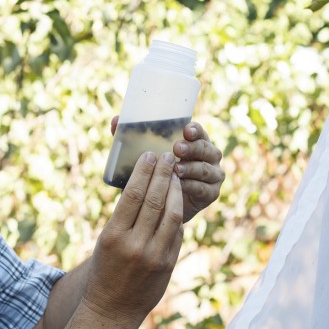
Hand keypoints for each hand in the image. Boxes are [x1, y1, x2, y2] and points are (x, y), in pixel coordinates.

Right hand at [82, 151, 182, 328]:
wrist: (112, 309)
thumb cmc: (105, 269)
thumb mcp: (106, 240)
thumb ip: (125, 217)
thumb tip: (145, 186)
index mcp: (114, 235)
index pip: (132, 195)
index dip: (144, 171)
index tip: (149, 155)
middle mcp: (135, 245)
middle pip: (154, 200)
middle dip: (162, 175)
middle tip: (166, 156)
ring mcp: (155, 256)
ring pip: (172, 214)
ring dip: (175, 191)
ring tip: (175, 175)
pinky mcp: (168, 264)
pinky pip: (176, 233)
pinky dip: (176, 214)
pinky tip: (176, 201)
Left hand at [110, 117, 224, 222]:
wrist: (161, 208)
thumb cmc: (154, 174)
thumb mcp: (142, 156)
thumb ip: (130, 138)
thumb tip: (115, 120)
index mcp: (195, 141)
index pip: (198, 131)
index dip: (194, 130)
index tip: (185, 130)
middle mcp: (208, 155)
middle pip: (206, 148)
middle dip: (192, 147)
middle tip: (177, 148)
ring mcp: (213, 174)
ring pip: (206, 168)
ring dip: (192, 168)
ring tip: (176, 169)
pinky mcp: (212, 193)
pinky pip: (205, 188)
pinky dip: (192, 186)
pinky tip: (180, 186)